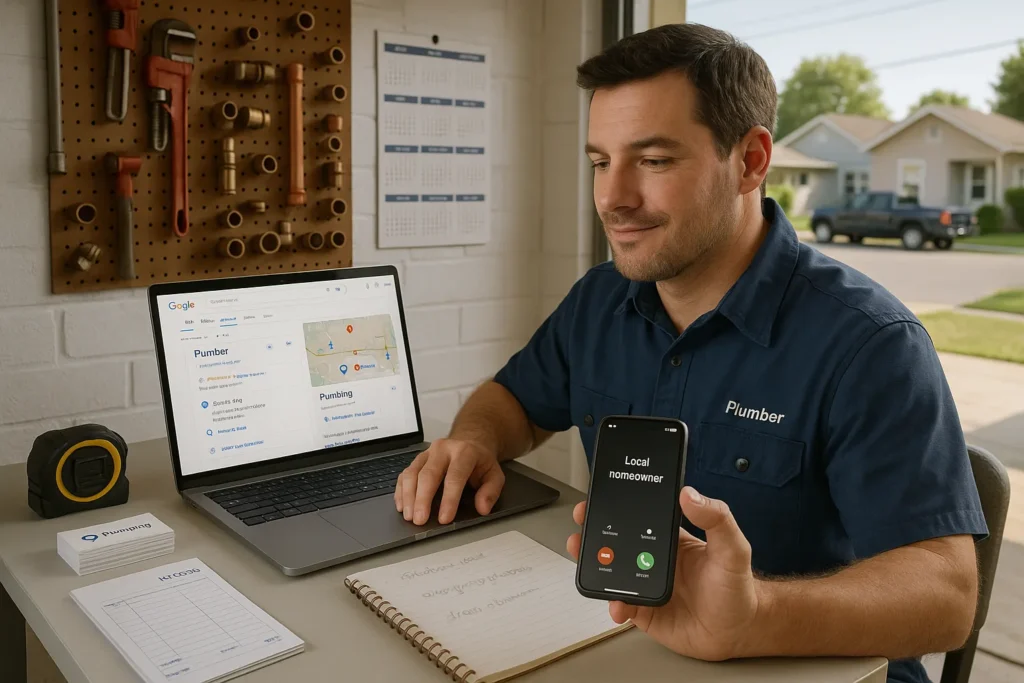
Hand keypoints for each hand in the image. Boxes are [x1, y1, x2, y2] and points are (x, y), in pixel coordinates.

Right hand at [395, 437, 504, 524]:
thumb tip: (482, 508)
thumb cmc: (480, 463)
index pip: (455, 476)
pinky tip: (402, 506)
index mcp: (464, 451)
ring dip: (409, 496)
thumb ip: (491, 491)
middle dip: (422, 499)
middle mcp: (443, 449)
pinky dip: (401, 491)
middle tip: (419, 520)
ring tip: (409, 516)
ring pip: (412, 473)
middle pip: (428, 474)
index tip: (444, 518)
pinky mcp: (417, 459)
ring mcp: (427, 453)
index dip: (449, 499)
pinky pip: (404, 474)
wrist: (470, 443)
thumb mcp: (495, 475)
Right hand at [567, 486, 762, 661]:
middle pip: (617, 541)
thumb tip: (691, 495)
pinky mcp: (644, 611)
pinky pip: (620, 604)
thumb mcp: (732, 547)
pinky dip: (613, 604)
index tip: (601, 496)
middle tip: (581, 524)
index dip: (617, 507)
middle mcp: (654, 559)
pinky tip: (617, 604)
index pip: (639, 518)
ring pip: (611, 571)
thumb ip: (717, 519)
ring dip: (594, 563)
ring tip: (582, 556)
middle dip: (594, 531)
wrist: (739, 632)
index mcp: (670, 539)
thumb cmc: (738, 588)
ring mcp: (646, 584)